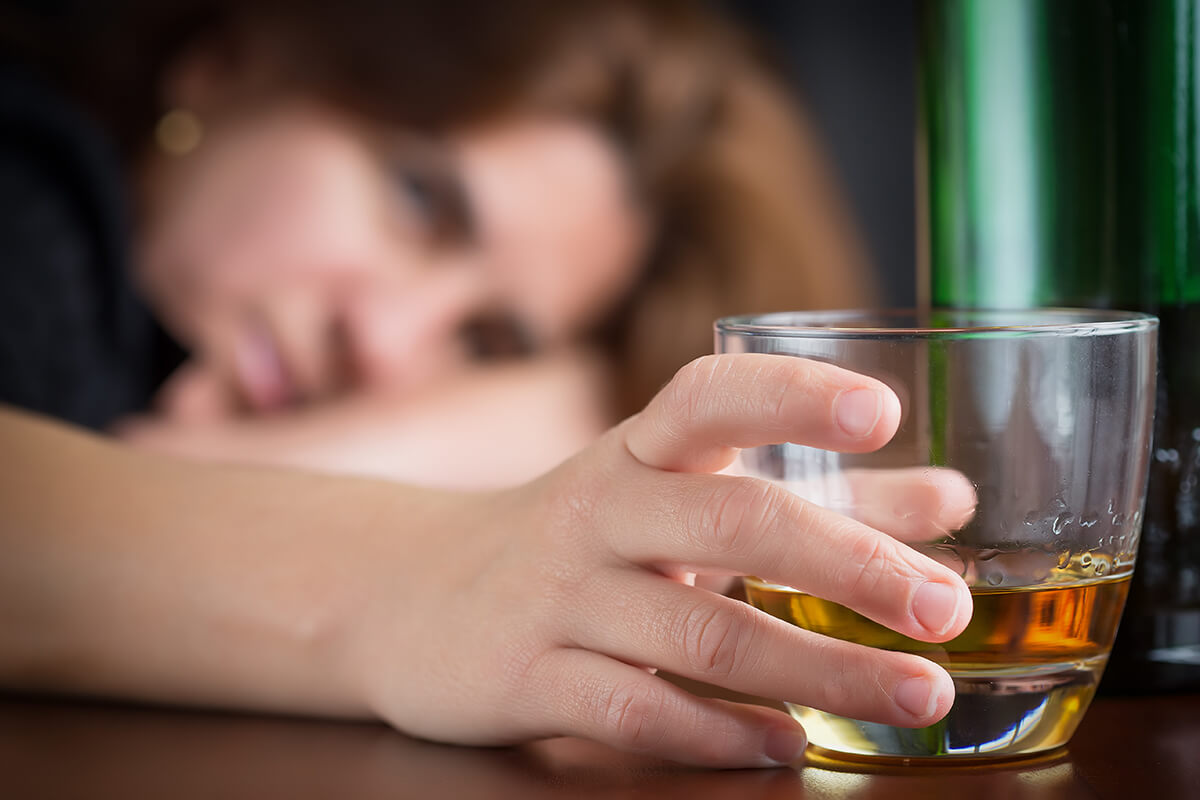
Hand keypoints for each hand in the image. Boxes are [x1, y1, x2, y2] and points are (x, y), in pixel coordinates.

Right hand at [345, 353, 972, 766]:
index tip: (881, 412)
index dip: (791, 394)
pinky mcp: (527, 677)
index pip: (709, 396)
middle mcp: (599, 510)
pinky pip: (633, 711)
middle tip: (943, 609)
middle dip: (847, 563)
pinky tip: (787, 744)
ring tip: (915, 696)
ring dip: (816, 668)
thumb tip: (949, 498)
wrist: (407, 591)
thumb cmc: (578, 537)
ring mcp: (560, 596)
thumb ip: (816, 497)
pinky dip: (718, 732)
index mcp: (638, 451)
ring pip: (700, 633)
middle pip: (731, 522)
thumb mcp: (676, 498)